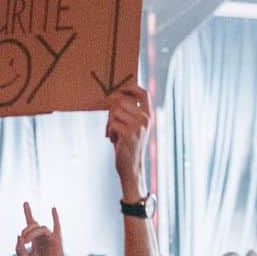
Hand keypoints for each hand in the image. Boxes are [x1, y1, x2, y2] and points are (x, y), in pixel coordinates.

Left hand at [15, 202, 68, 255]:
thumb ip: (19, 249)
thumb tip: (19, 236)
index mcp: (34, 242)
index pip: (30, 224)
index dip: (28, 212)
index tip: (25, 202)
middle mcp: (42, 238)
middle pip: (33, 225)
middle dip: (26, 230)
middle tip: (23, 240)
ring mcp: (50, 239)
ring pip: (41, 228)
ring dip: (32, 232)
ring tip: (26, 241)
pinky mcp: (57, 242)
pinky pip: (57, 227)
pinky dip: (55, 217)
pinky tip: (53, 209)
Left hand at [105, 83, 150, 199]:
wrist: (131, 168)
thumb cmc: (128, 146)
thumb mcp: (133, 127)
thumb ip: (128, 112)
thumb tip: (115, 95)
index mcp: (148, 116)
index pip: (143, 93)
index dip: (131, 87)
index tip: (120, 89)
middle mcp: (145, 119)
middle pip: (122, 101)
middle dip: (112, 112)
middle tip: (112, 124)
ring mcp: (138, 126)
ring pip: (115, 112)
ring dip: (110, 123)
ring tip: (113, 134)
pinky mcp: (129, 134)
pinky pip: (112, 123)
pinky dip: (109, 131)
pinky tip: (113, 140)